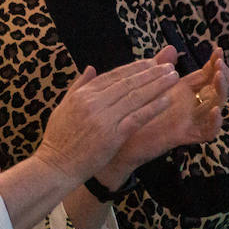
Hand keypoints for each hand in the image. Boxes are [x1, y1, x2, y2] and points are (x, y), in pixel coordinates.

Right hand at [28, 55, 178, 185]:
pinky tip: (166, 100)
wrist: (56, 166)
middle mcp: (93, 102)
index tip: (150, 62)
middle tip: (169, 66)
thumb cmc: (58, 139)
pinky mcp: (112, 136)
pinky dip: (153, 108)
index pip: (113, 75)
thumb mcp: (62, 107)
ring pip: (135, 97)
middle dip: (150, 73)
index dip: (134, 68)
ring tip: (172, 77)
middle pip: (128, 83)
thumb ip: (78, 86)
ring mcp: (103, 119)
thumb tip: (90, 68)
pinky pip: (137, 118)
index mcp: (82, 94)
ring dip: (157, 86)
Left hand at [99, 46, 224, 185]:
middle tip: (220, 64)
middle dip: (221, 75)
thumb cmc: (131, 111)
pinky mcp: (184, 135)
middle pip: (215, 89)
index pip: (206, 75)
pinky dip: (214, 122)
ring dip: (221, 92)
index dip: (214, 63)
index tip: (218, 49)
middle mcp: (190, 105)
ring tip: (219, 78)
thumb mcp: (146, 84)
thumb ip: (159, 66)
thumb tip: (171, 47)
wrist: (119, 138)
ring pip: (215, 107)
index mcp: (183, 91)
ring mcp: (189, 120)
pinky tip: (215, 110)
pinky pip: (207, 132)